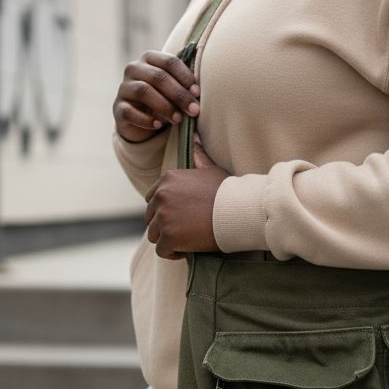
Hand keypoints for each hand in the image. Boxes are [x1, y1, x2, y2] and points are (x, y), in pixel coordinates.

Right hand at [113, 50, 200, 142]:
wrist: (140, 120)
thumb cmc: (164, 99)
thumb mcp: (174, 90)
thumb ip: (184, 88)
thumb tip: (198, 96)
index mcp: (150, 59)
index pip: (169, 62)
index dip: (185, 77)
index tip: (197, 93)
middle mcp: (134, 68)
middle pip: (158, 76)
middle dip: (179, 94)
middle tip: (193, 110)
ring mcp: (124, 87)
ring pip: (143, 91)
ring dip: (164, 106)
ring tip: (178, 119)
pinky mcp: (118, 107)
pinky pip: (129, 111)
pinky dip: (146, 120)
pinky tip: (158, 125)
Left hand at [144, 135, 231, 258]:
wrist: (238, 211)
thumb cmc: (228, 192)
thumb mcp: (210, 169)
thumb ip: (198, 155)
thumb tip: (194, 135)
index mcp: (167, 179)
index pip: (152, 199)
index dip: (165, 211)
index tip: (183, 216)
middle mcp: (161, 196)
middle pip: (151, 218)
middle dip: (165, 226)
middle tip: (186, 230)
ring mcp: (163, 216)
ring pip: (154, 235)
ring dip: (168, 240)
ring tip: (186, 241)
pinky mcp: (168, 236)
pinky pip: (161, 250)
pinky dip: (172, 253)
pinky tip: (187, 250)